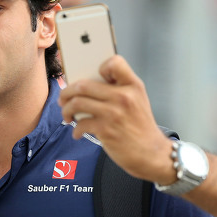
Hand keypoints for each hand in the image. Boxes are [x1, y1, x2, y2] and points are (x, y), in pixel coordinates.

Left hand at [58, 55, 175, 184]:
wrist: (152, 153)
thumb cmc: (140, 127)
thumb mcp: (138, 100)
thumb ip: (119, 89)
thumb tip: (86, 86)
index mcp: (133, 85)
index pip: (114, 63)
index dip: (100, 67)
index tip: (91, 77)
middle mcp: (123, 96)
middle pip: (84, 84)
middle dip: (67, 92)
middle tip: (64, 99)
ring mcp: (114, 113)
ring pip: (77, 102)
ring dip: (66, 109)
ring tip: (68, 115)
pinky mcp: (106, 130)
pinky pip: (81, 123)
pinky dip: (75, 129)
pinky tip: (78, 132)